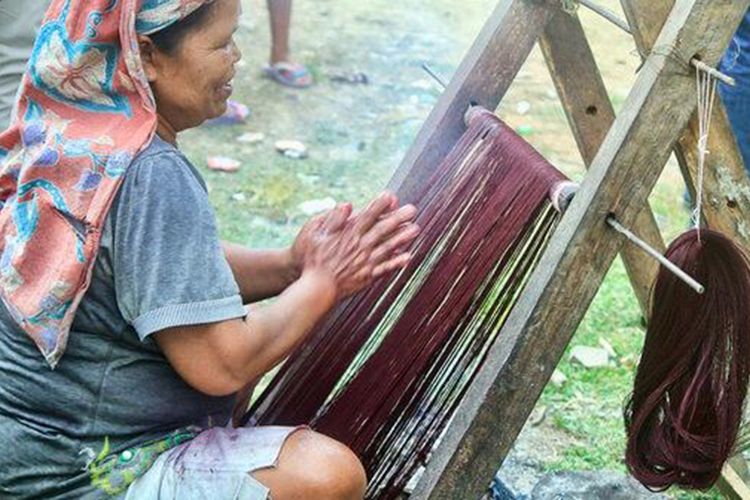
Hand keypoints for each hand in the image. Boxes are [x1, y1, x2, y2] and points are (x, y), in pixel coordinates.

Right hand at [294, 192, 418, 299]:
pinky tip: (408, 256)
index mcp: (348, 234)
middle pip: (383, 229)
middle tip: (412, 209)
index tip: (391, 195)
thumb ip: (332, 219)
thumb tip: (347, 204)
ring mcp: (365, 262)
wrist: (316, 288)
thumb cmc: (313, 260)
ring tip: (416, 229)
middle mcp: (360, 246)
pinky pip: (385, 268)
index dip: (380, 205)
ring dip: (403, 238)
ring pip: (388, 247)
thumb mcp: (314, 234)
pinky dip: (396, 262)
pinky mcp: (367, 276)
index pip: (367, 216)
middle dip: (398, 218)